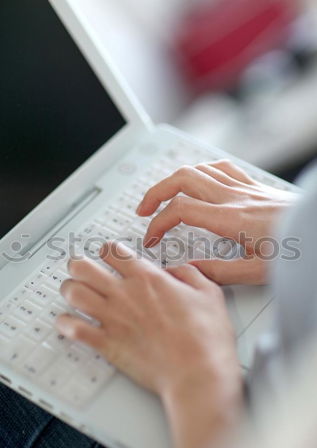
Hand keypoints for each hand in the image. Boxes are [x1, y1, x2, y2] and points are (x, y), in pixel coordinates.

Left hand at [56, 242, 238, 399]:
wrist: (198, 374)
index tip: (108, 254)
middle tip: (82, 269)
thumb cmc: (206, 339)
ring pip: (73, 293)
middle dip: (79, 265)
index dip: (107, 249)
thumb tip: (177, 271)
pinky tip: (68, 322)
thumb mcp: (209, 294)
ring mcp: (113, 319)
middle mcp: (125, 295)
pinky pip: (73, 329)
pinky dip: (66, 324)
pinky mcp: (107, 344)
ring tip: (73, 292)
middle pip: (83, 267)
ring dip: (70, 290)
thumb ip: (189, 275)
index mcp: (148, 279)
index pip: (113, 251)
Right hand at [137, 160, 297, 284]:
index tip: (152, 239)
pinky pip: (220, 167)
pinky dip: (201, 171)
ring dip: (173, 180)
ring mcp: (244, 188)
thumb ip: (219, 272)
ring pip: (198, 169)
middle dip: (155, 192)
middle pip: (183, 179)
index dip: (158, 223)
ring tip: (163, 196)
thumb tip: (189, 270)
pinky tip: (198, 181)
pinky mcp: (253, 186)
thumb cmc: (297, 248)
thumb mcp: (258, 271)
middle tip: (144, 210)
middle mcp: (234, 197)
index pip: (181, 210)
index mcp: (231, 218)